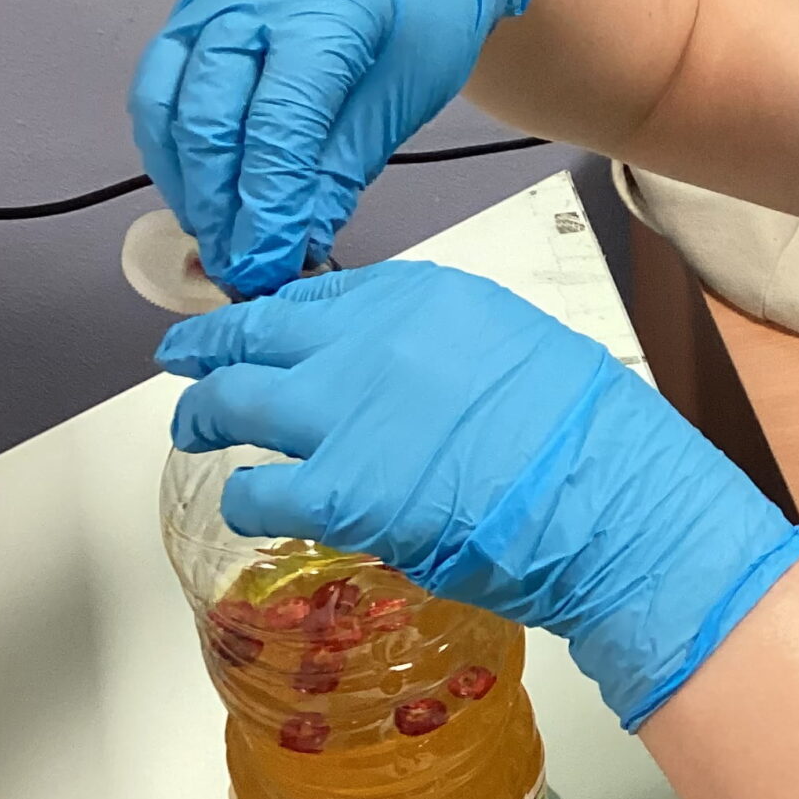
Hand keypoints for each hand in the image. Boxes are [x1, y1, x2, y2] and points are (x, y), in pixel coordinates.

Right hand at [130, 0, 538, 296]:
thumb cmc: (428, 6)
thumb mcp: (404, 96)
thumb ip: (341, 171)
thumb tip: (295, 241)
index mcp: (324, 9)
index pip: (277, 125)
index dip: (267, 204)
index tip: (268, 261)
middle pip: (208, 114)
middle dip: (217, 202)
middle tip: (236, 263)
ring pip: (166, 98)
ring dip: (183, 178)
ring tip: (214, 236)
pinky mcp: (195, 2)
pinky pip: (163, 79)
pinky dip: (174, 142)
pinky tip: (199, 187)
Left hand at [156, 262, 798, 731]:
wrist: (612, 502)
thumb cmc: (594, 438)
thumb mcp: (519, 346)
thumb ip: (444, 346)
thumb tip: (403, 373)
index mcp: (422, 297)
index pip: (318, 294)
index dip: (276, 315)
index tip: (258, 326)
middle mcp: (368, 341)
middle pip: (256, 331)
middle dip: (211, 346)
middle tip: (187, 359)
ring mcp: (344, 415)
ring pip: (232, 400)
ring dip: (205, 414)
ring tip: (195, 427)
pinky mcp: (336, 493)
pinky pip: (253, 491)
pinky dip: (244, 498)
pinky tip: (253, 503)